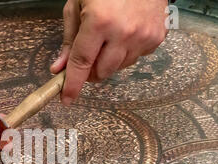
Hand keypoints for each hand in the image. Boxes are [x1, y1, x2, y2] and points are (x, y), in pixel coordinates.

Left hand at [50, 0, 167, 104]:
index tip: (66, 99)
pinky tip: (124, 34)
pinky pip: (136, 58)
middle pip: (102, 72)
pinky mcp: (157, 37)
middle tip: (86, 59)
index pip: (82, 63)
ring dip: (108, 61)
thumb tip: (60, 67)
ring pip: (119, 67)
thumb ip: (69, 39)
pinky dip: (126, 52)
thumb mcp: (77, 4)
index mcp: (100, 22)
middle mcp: (124, 33)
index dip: (72, 84)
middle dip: (90, 71)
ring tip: (107, 38)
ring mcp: (144, 36)